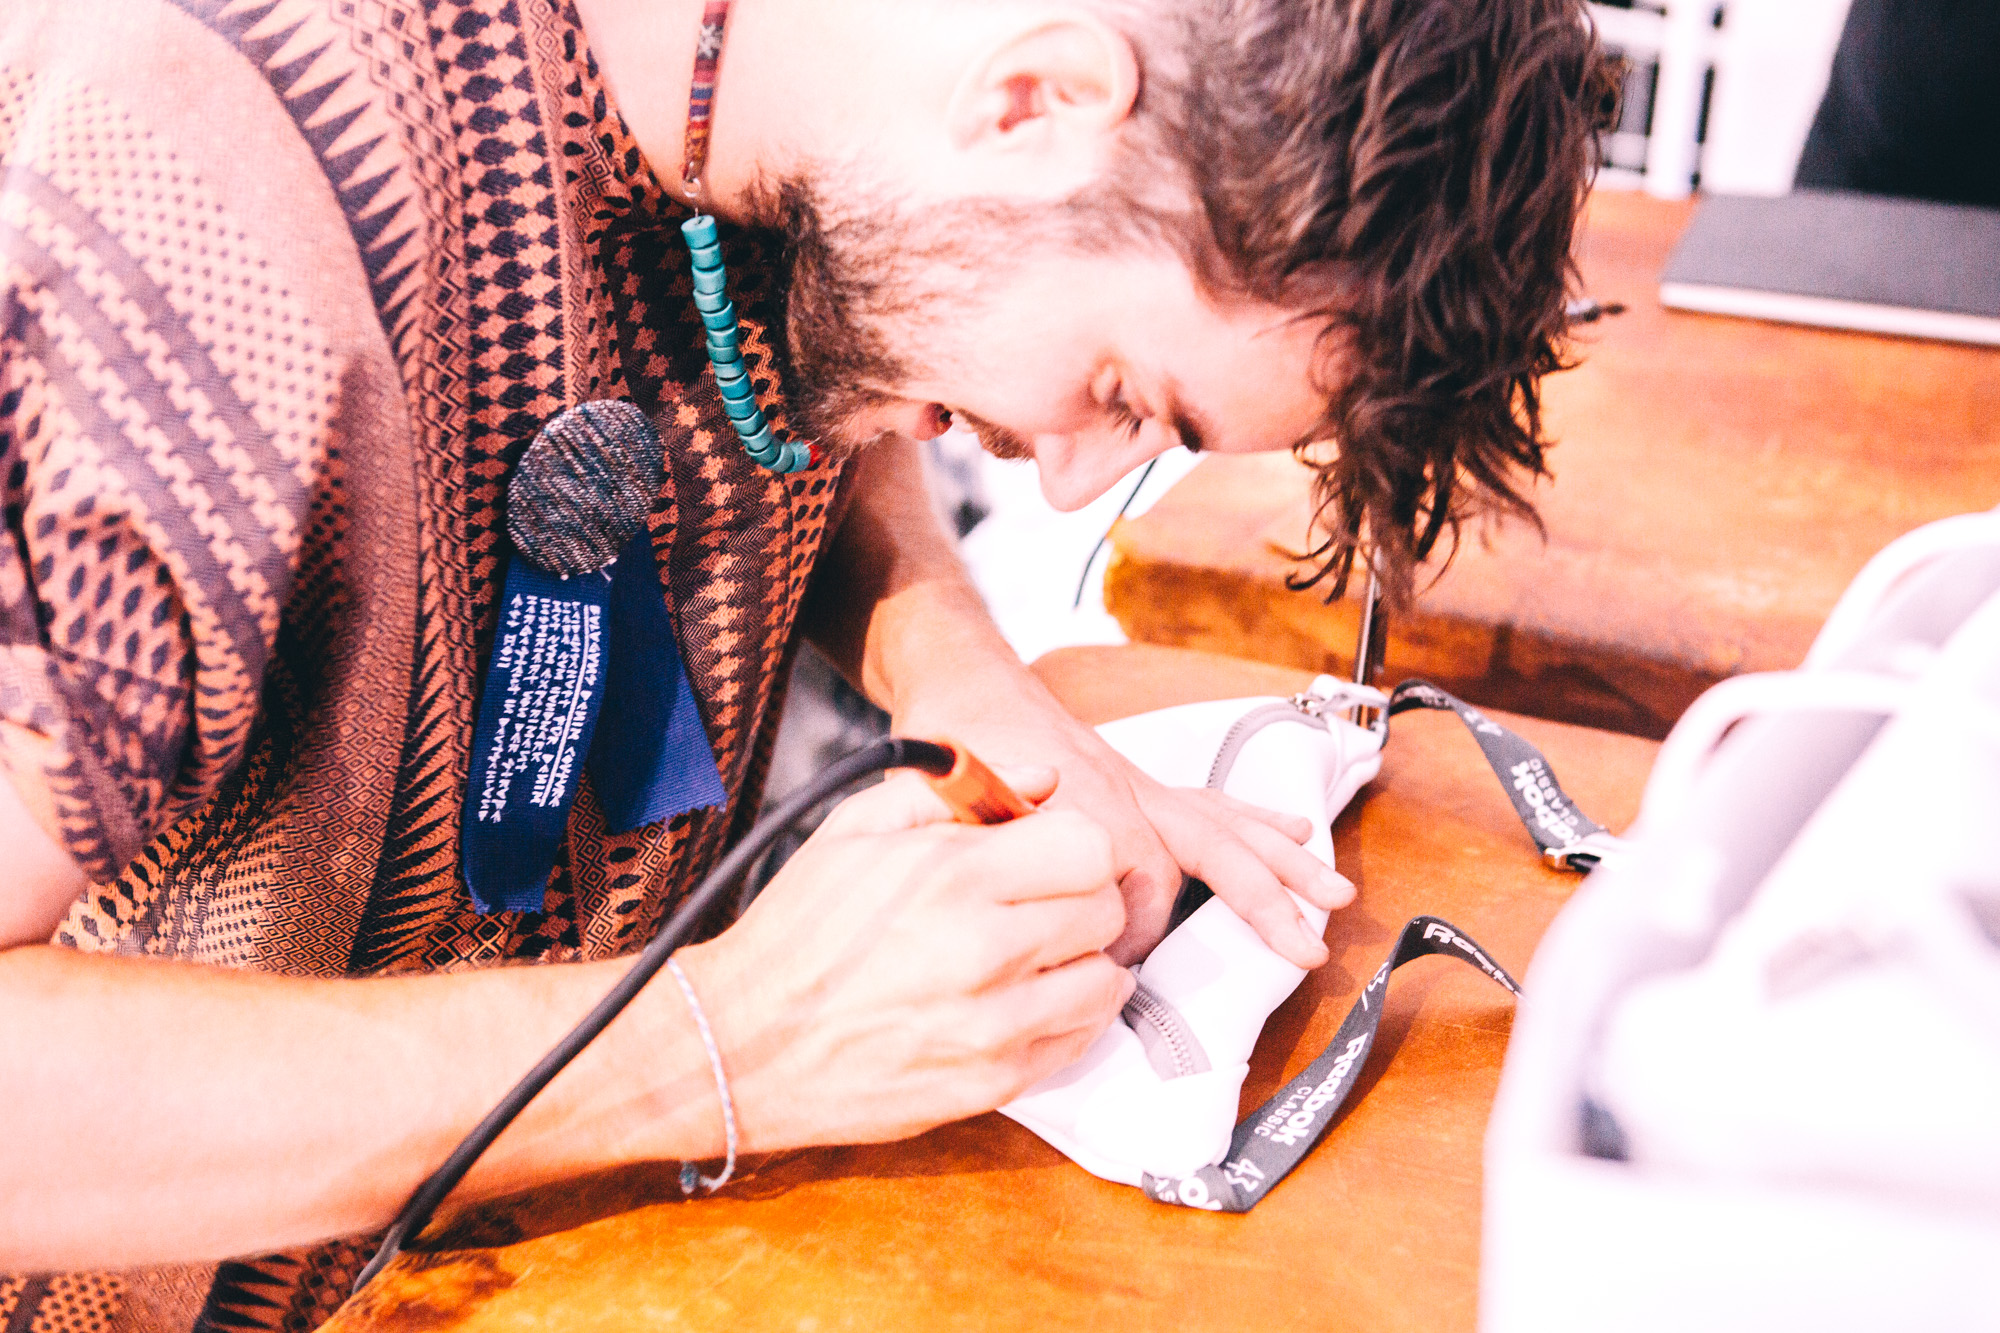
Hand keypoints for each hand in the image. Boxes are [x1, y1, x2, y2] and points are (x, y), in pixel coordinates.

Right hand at [676, 767, 1132, 1151]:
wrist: (739, 1043)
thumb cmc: (798, 933)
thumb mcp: (857, 828)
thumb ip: (956, 789)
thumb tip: (1043, 779)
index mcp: (952, 876)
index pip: (1090, 848)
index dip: (1071, 846)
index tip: (1046, 857)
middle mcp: (983, 951)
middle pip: (1105, 911)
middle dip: (1078, 899)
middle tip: (1037, 906)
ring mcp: (992, 1026)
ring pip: (1106, 981)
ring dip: (1080, 963)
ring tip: (1032, 958)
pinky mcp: (992, 1083)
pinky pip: (1077, 1042)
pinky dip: (1064, 1019)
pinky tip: (1019, 1002)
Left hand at [897, 683, 1354, 968]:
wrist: (962, 677)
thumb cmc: (951, 744)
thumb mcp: (952, 810)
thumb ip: (999, 861)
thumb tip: (1040, 915)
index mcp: (1088, 806)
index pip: (1139, 897)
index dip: (1130, 943)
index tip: (1111, 974)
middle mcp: (1128, 793)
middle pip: (1212, 850)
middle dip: (1265, 902)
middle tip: (1307, 950)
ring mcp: (1139, 784)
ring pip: (1225, 825)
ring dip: (1284, 861)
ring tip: (1335, 894)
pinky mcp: (1139, 779)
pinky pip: (1211, 802)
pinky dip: (1258, 820)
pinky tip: (1296, 831)